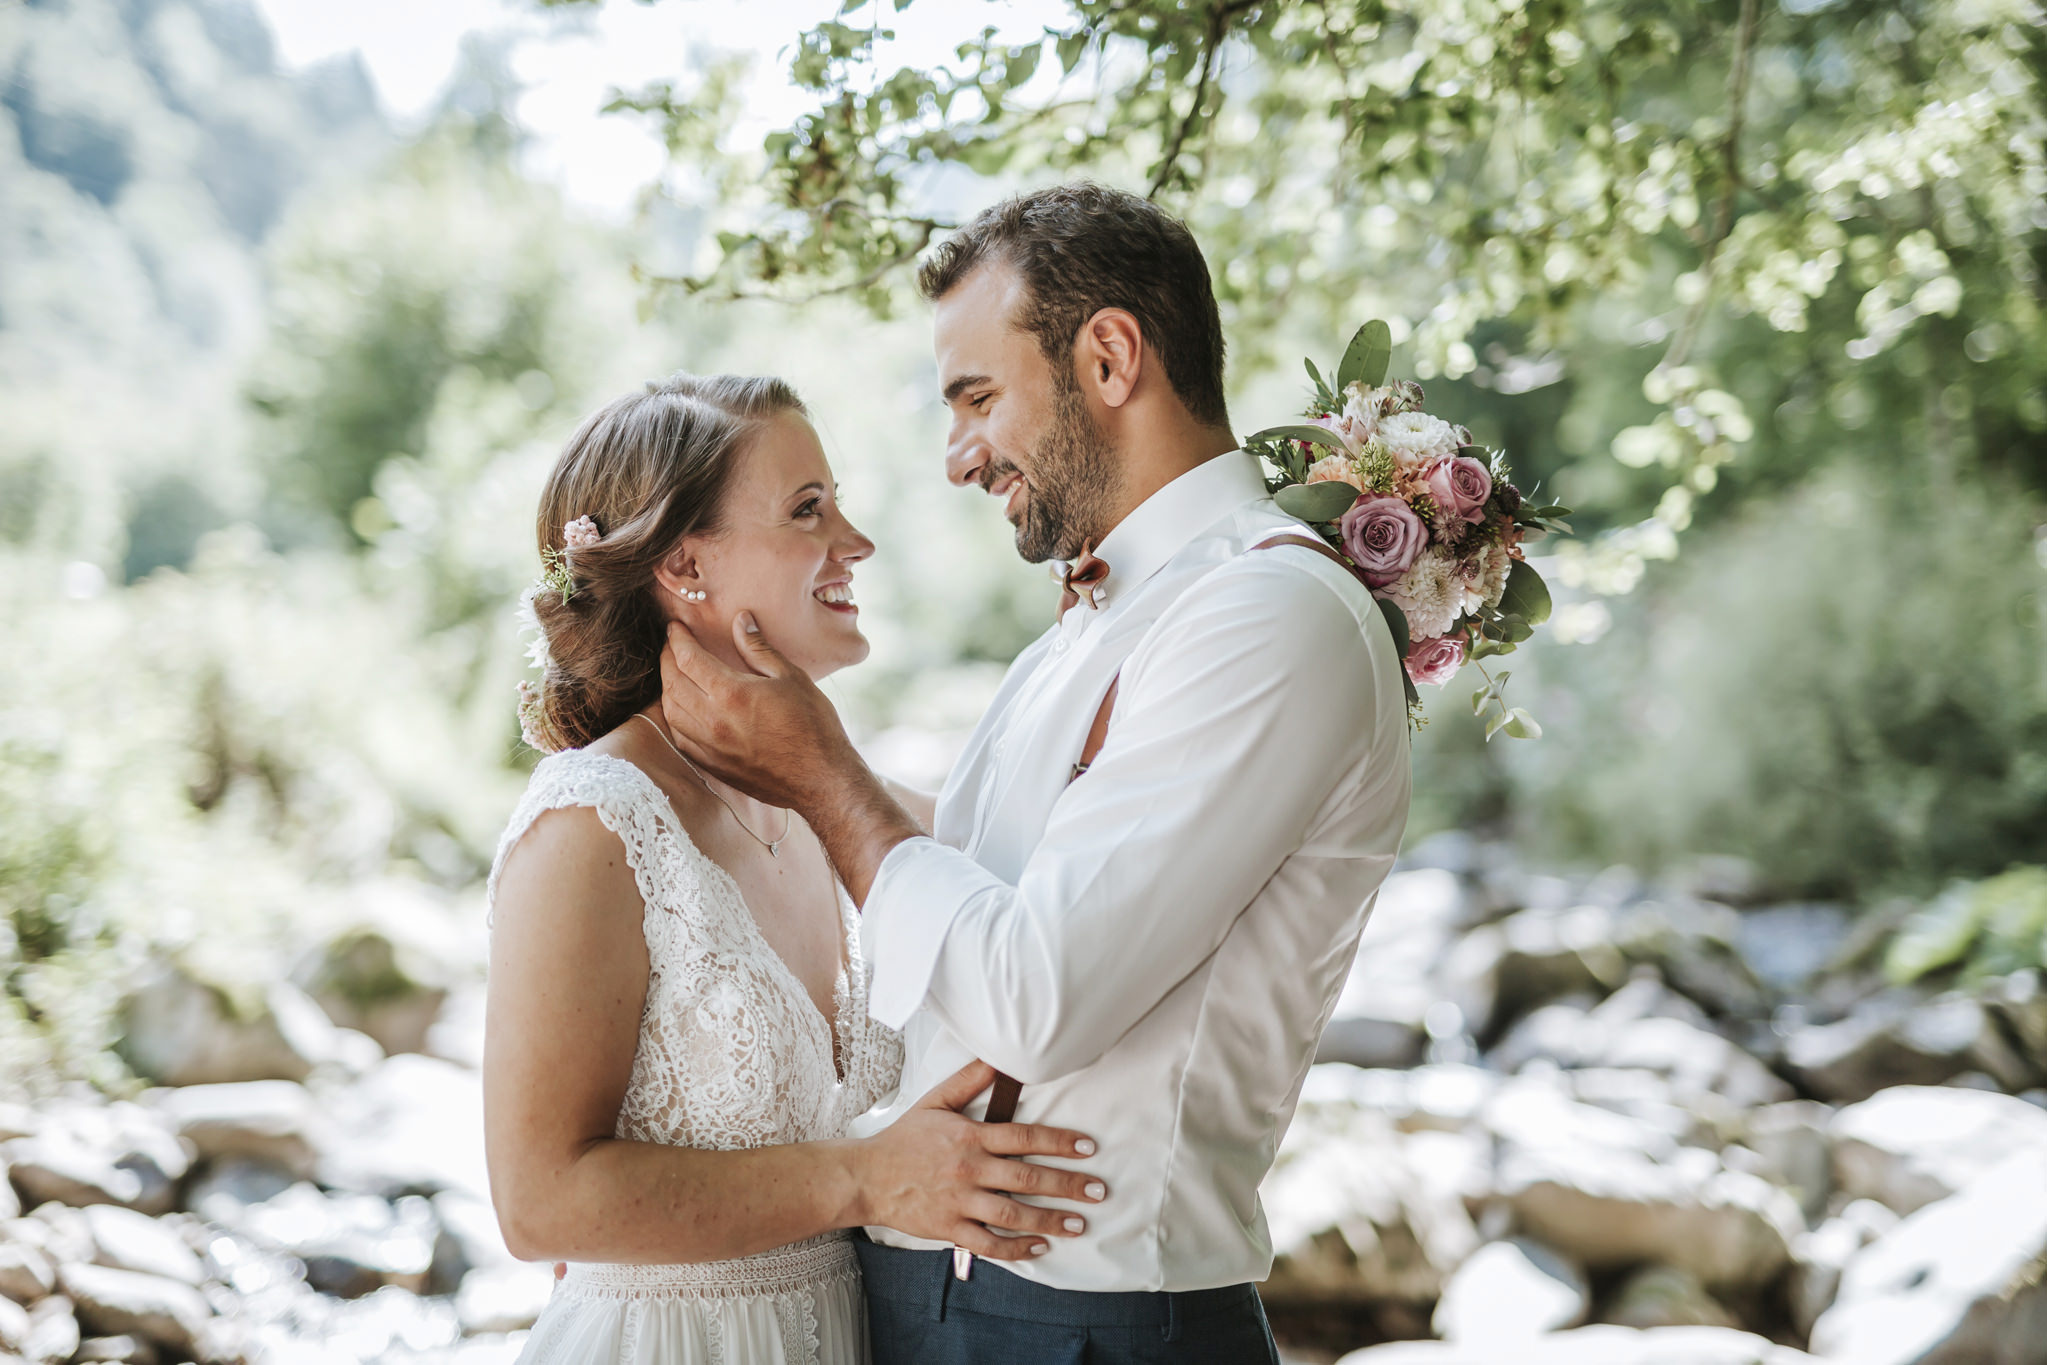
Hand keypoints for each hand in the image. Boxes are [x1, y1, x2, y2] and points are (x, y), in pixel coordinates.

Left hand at [658, 616, 856, 811]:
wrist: (821, 779)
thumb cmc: (813, 726)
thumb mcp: (791, 677)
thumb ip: (759, 648)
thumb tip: (741, 620)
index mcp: (731, 694)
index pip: (688, 658)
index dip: (677, 638)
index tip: (676, 626)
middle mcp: (713, 721)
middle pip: (672, 682)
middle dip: (667, 658)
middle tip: (672, 645)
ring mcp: (710, 747)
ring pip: (670, 710)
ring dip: (667, 687)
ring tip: (674, 672)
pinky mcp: (712, 765)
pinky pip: (680, 736)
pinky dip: (674, 716)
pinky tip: (682, 707)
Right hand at [852, 1061, 1105, 1261]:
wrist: (866, 1176)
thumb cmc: (904, 1138)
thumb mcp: (935, 1101)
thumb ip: (968, 1080)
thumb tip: (998, 1058)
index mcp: (969, 1137)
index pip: (1022, 1138)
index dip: (1058, 1142)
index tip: (1087, 1148)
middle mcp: (968, 1170)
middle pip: (1026, 1178)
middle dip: (1067, 1185)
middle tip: (1099, 1191)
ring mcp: (959, 1202)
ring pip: (1012, 1214)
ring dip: (1049, 1220)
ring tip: (1079, 1224)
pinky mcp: (949, 1228)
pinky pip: (988, 1243)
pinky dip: (1015, 1248)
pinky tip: (1040, 1247)